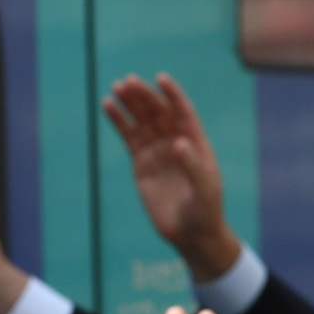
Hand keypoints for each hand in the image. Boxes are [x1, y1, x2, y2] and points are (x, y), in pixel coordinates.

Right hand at [102, 74, 239, 280]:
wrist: (191, 234)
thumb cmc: (205, 212)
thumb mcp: (204, 190)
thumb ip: (193, 167)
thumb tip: (178, 143)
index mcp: (197, 145)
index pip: (184, 114)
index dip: (173, 96)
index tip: (161, 78)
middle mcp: (177, 144)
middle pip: (160, 113)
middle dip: (146, 96)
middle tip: (129, 82)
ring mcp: (158, 151)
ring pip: (143, 121)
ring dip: (131, 103)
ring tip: (117, 87)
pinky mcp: (141, 162)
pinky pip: (129, 136)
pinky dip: (119, 120)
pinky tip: (108, 105)